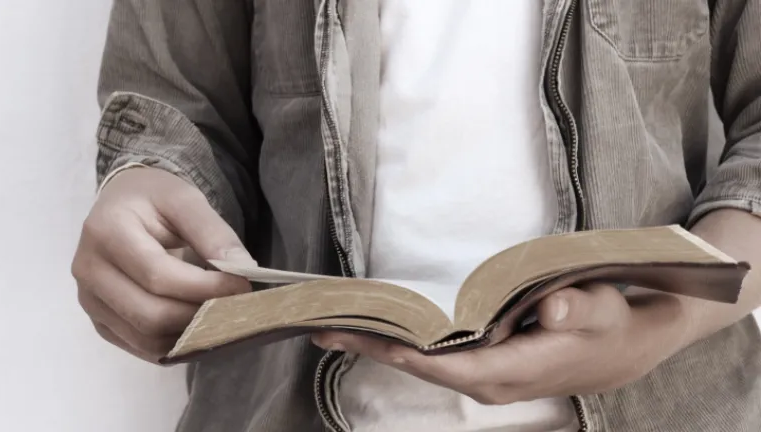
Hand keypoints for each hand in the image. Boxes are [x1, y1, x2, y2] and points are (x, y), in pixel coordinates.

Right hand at [72, 168, 252, 362]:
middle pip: (150, 315)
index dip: (205, 287)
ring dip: (190, 334)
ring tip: (219, 314)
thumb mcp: (186, 200)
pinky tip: (199, 325)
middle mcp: (89, 271)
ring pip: (145, 338)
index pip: (158, 276)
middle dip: (200, 315)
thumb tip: (244, 270)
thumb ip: (214, 234)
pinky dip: (175, 343)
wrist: (123, 203)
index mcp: (106, 232)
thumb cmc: (154, 199)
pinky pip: (140, 346)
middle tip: (234, 304)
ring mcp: (90, 300)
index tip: (242, 284)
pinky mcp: (100, 321)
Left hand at [313, 284, 689, 404]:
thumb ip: (576, 308)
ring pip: (422, 363)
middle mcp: (488, 381)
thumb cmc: (609, 325)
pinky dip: (403, 341)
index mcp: (508, 371)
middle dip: (371, 347)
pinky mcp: (484, 367)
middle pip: (418, 366)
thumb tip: (553, 306)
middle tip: (321, 326)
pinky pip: (434, 357)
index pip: (439, 364)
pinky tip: (381, 327)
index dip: (396, 348)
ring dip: (381, 345)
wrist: (624, 348)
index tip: (355, 332)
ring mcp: (484, 377)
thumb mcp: (600, 310)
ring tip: (337, 325)